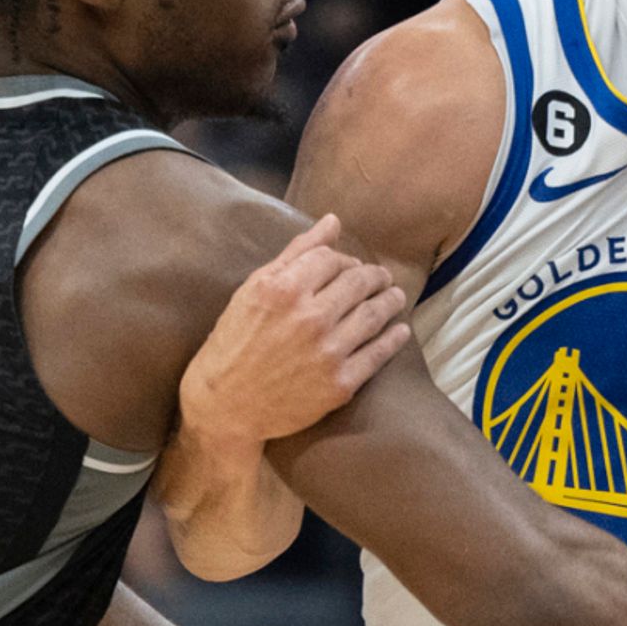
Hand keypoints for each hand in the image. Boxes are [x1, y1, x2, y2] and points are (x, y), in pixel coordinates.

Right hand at [180, 215, 410, 454]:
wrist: (226, 404)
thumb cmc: (236, 341)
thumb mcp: (255, 289)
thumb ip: (296, 253)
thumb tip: (333, 221)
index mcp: (284, 290)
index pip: (333, 259)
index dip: (345, 259)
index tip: (349, 267)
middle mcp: (309, 318)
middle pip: (360, 282)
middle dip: (375, 276)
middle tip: (381, 278)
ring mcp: (327, 352)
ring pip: (375, 314)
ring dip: (391, 300)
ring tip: (395, 297)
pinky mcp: (340, 384)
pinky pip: (379, 353)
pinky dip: (395, 337)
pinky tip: (400, 330)